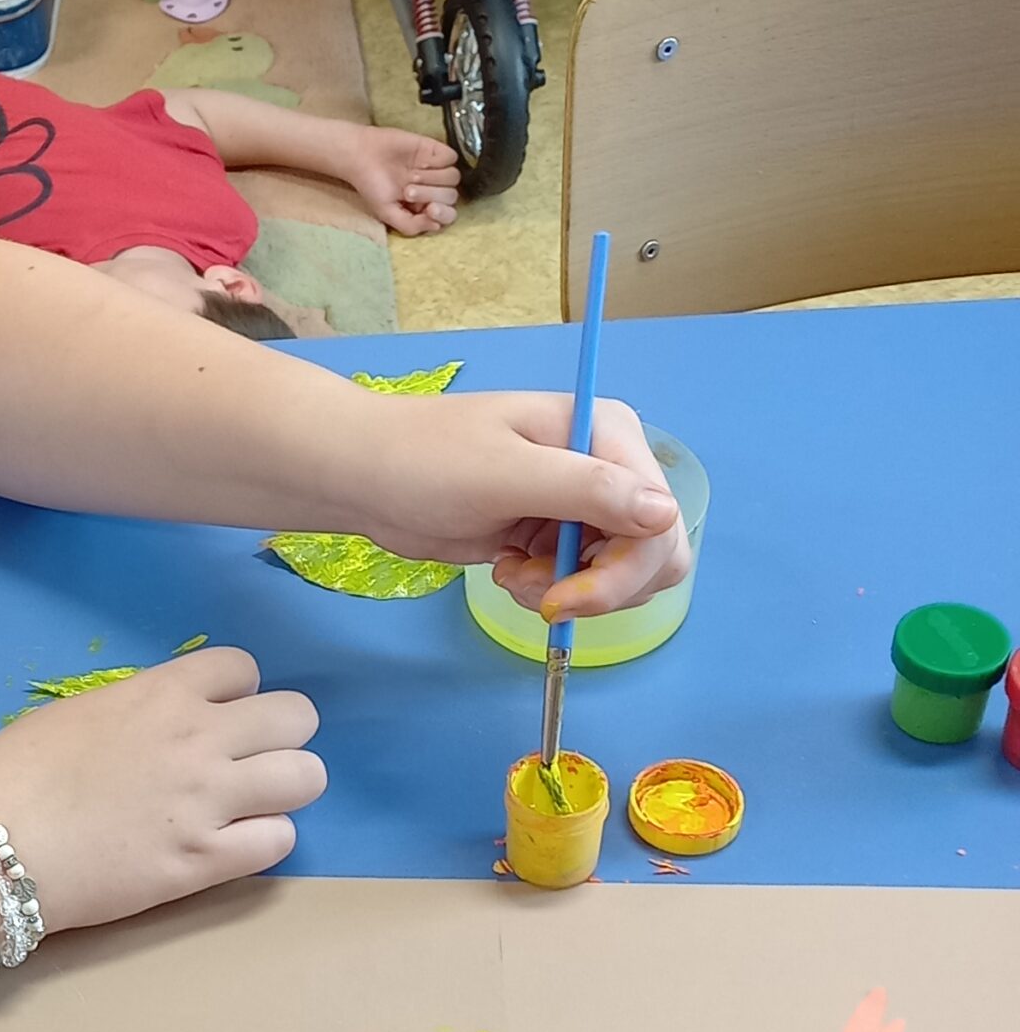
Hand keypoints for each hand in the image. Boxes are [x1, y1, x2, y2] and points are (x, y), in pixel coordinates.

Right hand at [0, 648, 324, 934]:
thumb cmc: (13, 774)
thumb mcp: (77, 713)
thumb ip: (136, 710)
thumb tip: (161, 722)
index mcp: (161, 694)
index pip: (244, 668)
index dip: (233, 693)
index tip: (212, 716)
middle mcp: (199, 739)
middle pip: (297, 716)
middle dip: (279, 735)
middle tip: (246, 760)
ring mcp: (209, 802)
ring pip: (306, 777)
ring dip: (284, 787)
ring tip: (250, 803)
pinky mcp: (204, 862)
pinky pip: (280, 840)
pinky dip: (263, 839)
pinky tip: (230, 844)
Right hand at [338, 124, 460, 235]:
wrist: (362, 156)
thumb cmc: (372, 185)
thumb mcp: (386, 213)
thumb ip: (410, 225)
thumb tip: (437, 226)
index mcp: (424, 206)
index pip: (448, 215)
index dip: (443, 213)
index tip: (429, 209)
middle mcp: (433, 188)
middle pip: (451, 196)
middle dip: (430, 195)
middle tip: (407, 190)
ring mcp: (436, 169)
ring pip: (453, 177)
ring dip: (433, 178)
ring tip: (411, 174)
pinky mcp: (435, 150)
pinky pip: (452, 158)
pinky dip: (438, 161)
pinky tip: (421, 161)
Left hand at [355, 391, 689, 621]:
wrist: (365, 476)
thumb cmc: (425, 459)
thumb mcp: (505, 472)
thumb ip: (588, 491)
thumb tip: (666, 514)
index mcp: (607, 434)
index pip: (658, 519)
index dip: (624, 570)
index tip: (565, 597)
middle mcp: (607, 467)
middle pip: (653, 554)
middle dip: (600, 588)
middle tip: (537, 593)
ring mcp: (582, 504)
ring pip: (621, 576)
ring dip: (571, 591)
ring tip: (513, 574)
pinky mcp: (554, 536)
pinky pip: (584, 582)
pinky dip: (552, 591)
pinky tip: (508, 571)